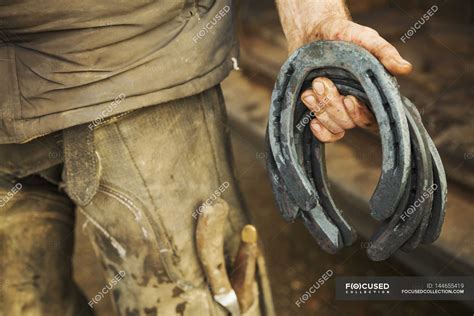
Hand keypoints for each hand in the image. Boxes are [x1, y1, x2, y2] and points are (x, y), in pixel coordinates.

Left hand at [297, 17, 412, 141]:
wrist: (313, 33)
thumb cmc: (343, 34)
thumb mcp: (364, 38)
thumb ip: (384, 52)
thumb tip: (406, 69)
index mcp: (373, 90)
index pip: (373, 117)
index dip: (360, 114)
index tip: (349, 99)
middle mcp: (358, 104)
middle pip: (349, 122)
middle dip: (332, 104)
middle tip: (320, 81)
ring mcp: (339, 110)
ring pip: (336, 127)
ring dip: (321, 109)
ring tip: (311, 88)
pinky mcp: (323, 112)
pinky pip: (327, 135)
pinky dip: (320, 131)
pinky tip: (312, 121)